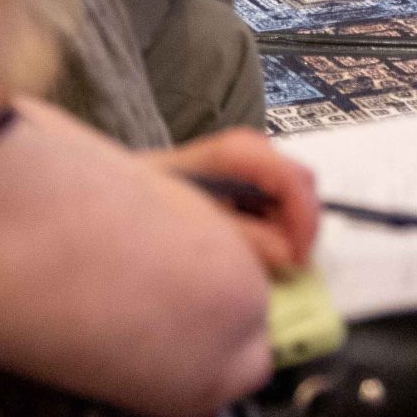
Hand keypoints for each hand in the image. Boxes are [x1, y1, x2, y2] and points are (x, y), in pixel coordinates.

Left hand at [150, 129, 319, 274]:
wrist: (113, 202)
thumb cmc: (150, 213)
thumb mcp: (197, 228)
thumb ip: (246, 240)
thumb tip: (290, 255)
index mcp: (235, 153)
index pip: (292, 178)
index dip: (304, 220)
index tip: (298, 261)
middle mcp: (246, 150)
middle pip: (298, 183)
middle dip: (298, 226)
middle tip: (283, 266)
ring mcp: (245, 163)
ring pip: (290, 195)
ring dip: (286, 230)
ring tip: (258, 259)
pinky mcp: (241, 179)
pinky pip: (274, 202)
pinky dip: (273, 226)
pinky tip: (246, 246)